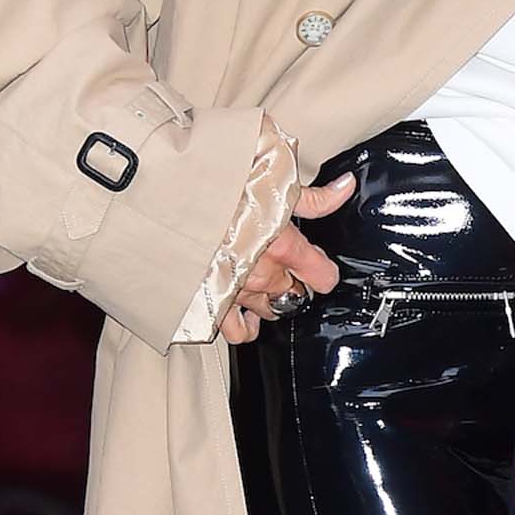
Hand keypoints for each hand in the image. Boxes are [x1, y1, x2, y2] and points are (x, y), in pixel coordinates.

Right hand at [220, 171, 354, 343]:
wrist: (171, 196)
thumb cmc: (220, 187)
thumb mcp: (275, 184)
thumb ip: (313, 197)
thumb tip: (344, 189)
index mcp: (283, 247)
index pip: (323, 277)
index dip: (323, 269)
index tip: (316, 260)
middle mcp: (263, 275)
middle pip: (298, 296)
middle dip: (297, 283)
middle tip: (286, 266)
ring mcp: (237, 291)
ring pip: (269, 311)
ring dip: (270, 299)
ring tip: (262, 283)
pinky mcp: (211, 300)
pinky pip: (236, 330)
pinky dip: (243, 324)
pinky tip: (243, 311)